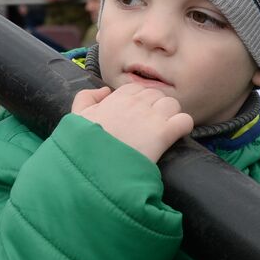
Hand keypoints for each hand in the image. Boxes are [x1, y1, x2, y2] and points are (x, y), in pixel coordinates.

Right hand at [71, 84, 193, 161]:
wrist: (95, 170)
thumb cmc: (83, 147)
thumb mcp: (75, 118)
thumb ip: (85, 98)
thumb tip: (105, 90)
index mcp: (116, 99)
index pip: (136, 89)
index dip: (139, 100)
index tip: (136, 114)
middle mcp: (135, 104)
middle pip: (156, 95)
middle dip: (155, 107)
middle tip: (150, 125)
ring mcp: (151, 117)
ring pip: (172, 104)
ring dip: (171, 115)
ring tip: (164, 130)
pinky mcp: (164, 134)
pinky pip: (184, 120)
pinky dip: (183, 127)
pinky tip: (175, 136)